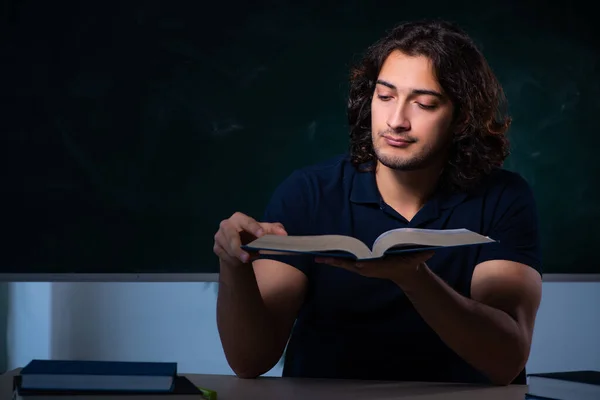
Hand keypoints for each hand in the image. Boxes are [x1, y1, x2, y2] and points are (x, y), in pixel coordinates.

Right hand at [213, 212, 287, 266]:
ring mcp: (219, 236)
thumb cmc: (252, 235)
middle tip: (247, 258)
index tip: (261, 235)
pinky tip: (239, 261)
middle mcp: (226, 225)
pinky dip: (233, 260)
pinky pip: (224, 256)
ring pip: (228, 249)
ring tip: (248, 259)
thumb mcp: (264, 231)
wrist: (240, 247)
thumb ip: (274, 230)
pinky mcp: (216, 247)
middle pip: (231, 236)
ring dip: (238, 256)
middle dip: (238, 248)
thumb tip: (284, 234)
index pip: (247, 222)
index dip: (254, 228)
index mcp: (239, 218)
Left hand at [315, 250, 434, 283]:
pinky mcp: (361, 266)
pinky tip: (325, 257)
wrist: (408, 273)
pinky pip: (346, 262)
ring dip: (331, 260)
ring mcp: (363, 268)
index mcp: (376, 266)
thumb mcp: (416, 259)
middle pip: (347, 264)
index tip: (339, 261)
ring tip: (316, 256)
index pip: (362, 265)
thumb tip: (430, 251)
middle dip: (333, 261)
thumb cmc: (411, 263)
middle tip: (318, 258)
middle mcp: (367, 268)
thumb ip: (421, 255)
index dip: (351, 263)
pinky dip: (335, 260)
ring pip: (344, 264)